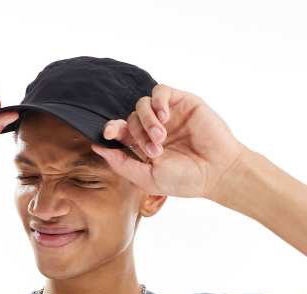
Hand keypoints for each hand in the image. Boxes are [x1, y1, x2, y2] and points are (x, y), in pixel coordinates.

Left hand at [91, 83, 245, 198]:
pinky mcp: (183, 102)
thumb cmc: (184, 180)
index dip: (111, 130)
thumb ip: (122, 164)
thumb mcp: (147, 178)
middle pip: (129, 118)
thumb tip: (97, 147)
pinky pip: (160, 92)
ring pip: (141, 105)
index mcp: (143, 147)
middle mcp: (153, 129)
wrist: (217, 172)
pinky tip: (165, 118)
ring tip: (161, 138)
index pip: (120, 132)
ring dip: (147, 121)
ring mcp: (168, 115)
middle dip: (137, 134)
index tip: (107, 134)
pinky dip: (158, 103)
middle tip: (154, 151)